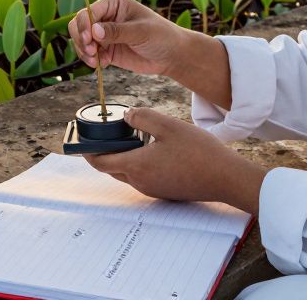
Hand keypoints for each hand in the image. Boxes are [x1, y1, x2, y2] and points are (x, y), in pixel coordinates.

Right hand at [68, 0, 187, 76]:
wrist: (170, 55)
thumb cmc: (161, 36)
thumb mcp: (141, 32)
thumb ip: (117, 31)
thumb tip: (94, 31)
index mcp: (112, 2)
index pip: (89, 11)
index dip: (85, 25)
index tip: (89, 40)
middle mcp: (105, 15)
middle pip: (78, 24)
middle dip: (81, 39)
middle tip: (92, 52)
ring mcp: (103, 33)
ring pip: (80, 40)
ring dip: (83, 51)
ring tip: (96, 61)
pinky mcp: (104, 49)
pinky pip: (88, 53)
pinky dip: (90, 60)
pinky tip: (102, 64)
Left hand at [83, 108, 266, 213]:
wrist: (225, 178)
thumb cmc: (199, 152)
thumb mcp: (169, 126)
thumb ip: (143, 117)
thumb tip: (127, 116)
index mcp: (136, 166)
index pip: (100, 162)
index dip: (87, 151)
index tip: (81, 139)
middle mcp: (140, 182)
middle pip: (111, 168)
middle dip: (104, 152)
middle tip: (106, 133)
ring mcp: (152, 190)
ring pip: (127, 172)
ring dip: (124, 156)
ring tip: (133, 135)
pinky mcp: (164, 191)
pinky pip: (142, 176)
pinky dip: (139, 162)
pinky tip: (153, 148)